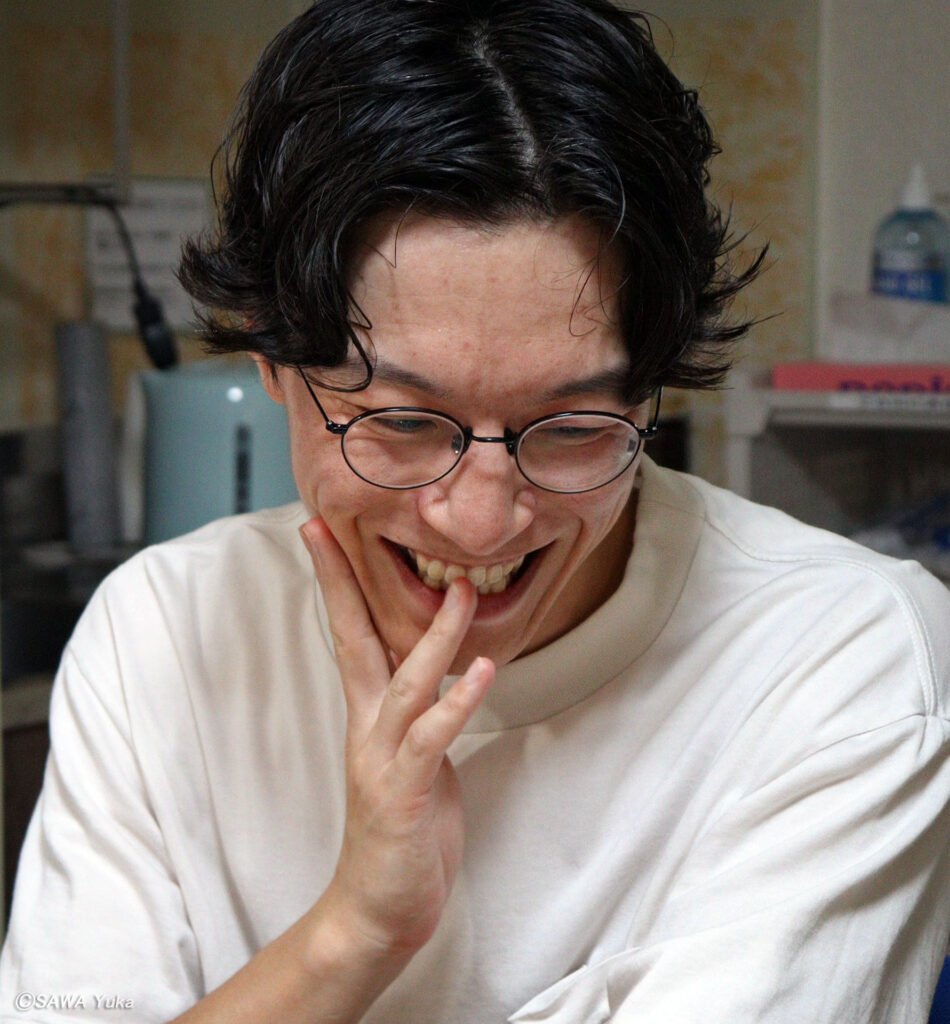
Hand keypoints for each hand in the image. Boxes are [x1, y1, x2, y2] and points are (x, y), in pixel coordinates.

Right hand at [300, 517, 494, 959]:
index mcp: (370, 713)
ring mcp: (383, 758)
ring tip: (462, 590)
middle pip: (353, 640)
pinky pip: (432, 739)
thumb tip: (444, 667)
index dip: (338, 583)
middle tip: (324, 529)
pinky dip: (457, 703)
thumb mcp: (411, 752)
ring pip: (407, 682)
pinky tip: (482, 670)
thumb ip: (418, 706)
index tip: (324, 533)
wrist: (378, 908)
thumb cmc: (402, 827)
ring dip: (435, 635)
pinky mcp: (404, 792)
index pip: (351, 633)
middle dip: (341, 583)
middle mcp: (369, 726)